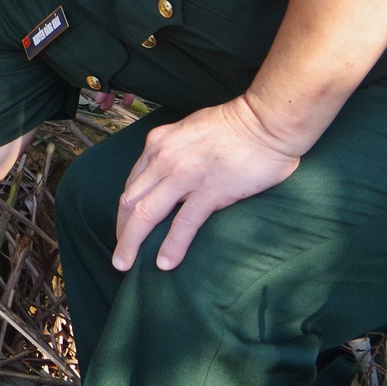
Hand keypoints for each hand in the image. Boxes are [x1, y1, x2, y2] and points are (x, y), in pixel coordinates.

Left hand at [113, 96, 303, 272]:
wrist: (266, 121)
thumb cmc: (235, 125)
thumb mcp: (188, 131)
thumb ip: (173, 152)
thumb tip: (167, 176)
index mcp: (158, 144)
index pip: (132, 183)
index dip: (125, 210)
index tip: (125, 228)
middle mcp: (163, 158)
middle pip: (131, 201)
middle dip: (122, 231)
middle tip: (120, 256)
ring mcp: (185, 175)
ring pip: (147, 214)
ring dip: (132, 242)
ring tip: (126, 265)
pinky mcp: (210, 190)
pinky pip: (183, 223)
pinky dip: (172, 246)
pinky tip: (165, 263)